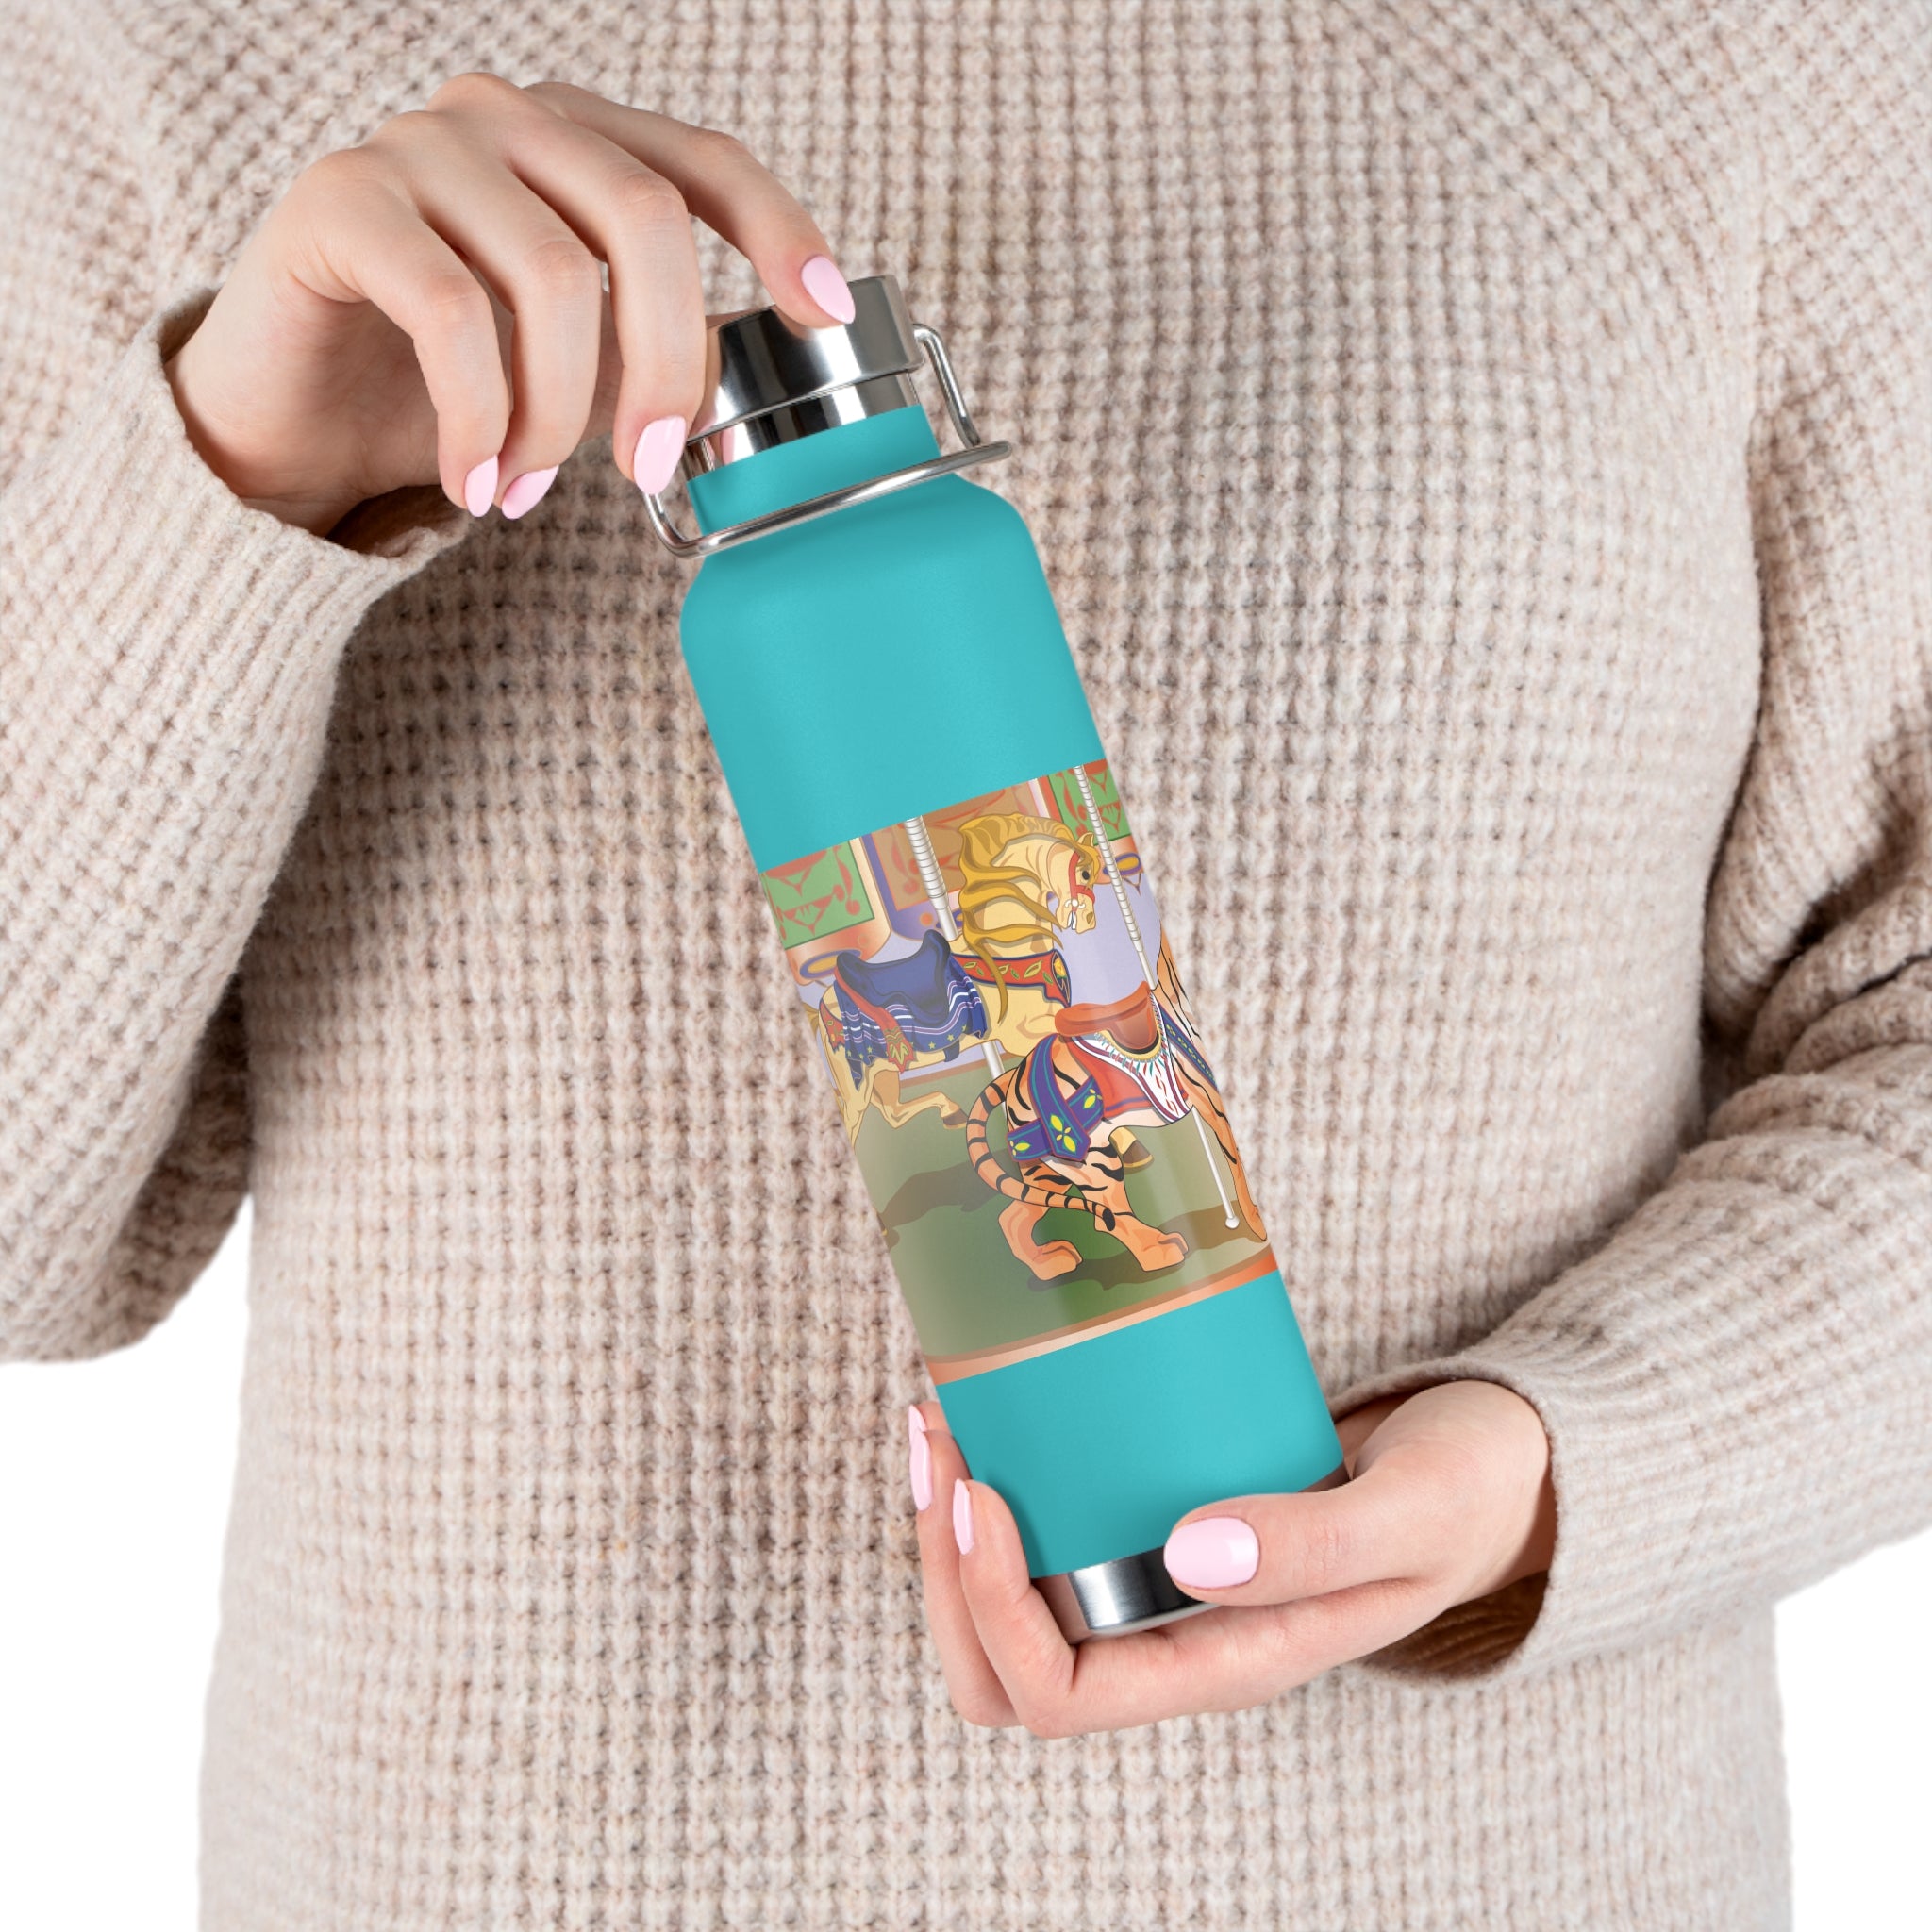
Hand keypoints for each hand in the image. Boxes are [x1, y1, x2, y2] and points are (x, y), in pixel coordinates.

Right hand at [166, 73, 853, 533]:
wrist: (288, 419)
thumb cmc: (441, 388)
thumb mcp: (574, 369)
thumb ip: (651, 347)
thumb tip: (752, 373)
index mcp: (574, 142)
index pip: (702, 162)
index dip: (777, 230)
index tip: (824, 314)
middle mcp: (502, 117)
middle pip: (644, 218)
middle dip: (665, 363)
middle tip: (649, 468)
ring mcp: (418, 144)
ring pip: (551, 276)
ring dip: (554, 416)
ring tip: (528, 494)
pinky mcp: (340, 198)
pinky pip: (452, 313)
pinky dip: (481, 419)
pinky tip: (476, 482)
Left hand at [907, 1380, 1555, 1736]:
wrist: (1494, 1465)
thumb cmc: (1465, 1495)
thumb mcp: (1413, 1514)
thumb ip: (1316, 1544)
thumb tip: (1186, 1556)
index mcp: (1228, 1663)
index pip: (1063, 1694)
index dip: (993, 1608)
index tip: (985, 1491)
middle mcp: (1178, 1638)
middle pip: (1006, 1669)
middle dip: (944, 1571)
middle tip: (941, 1443)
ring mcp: (1163, 1586)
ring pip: (1009, 1603)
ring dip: (954, 1525)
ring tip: (943, 1413)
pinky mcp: (1159, 1524)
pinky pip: (1052, 1534)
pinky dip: (1005, 1478)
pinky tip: (996, 1401)